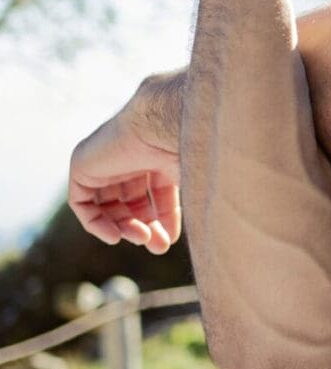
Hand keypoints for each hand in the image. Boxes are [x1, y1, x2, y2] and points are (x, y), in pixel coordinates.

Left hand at [68, 76, 183, 253]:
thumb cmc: (190, 145)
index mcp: (160, 154)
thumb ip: (197, 201)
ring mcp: (106, 159)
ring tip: (141, 238)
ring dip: (125, 228)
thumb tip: (210, 230)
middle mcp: (132, 155)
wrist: (164, 122)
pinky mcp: (83, 164)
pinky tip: (116, 236)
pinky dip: (96, 223)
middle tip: (157, 246)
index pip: (158, 193)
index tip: (171, 240)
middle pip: (133, 202)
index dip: (164, 219)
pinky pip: (82, 202)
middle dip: (145, 227)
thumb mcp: (196, 178)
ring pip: (110, 205)